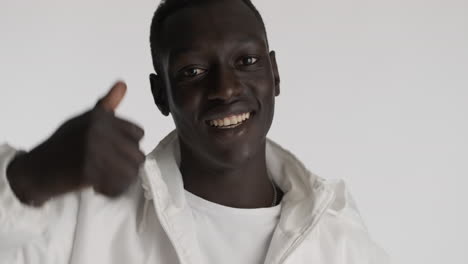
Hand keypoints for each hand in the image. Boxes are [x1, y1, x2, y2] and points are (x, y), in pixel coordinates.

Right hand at [7, 81, 144, 205]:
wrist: (36, 169)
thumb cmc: (63, 144)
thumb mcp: (84, 120)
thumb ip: (106, 105)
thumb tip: (122, 84)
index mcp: (100, 117)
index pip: (139, 133)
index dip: (129, 146)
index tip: (115, 152)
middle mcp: (98, 130)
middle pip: (138, 155)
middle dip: (127, 165)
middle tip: (110, 169)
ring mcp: (94, 151)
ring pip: (131, 172)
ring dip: (121, 180)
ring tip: (107, 179)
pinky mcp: (89, 171)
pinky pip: (118, 185)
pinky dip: (112, 190)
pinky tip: (100, 186)